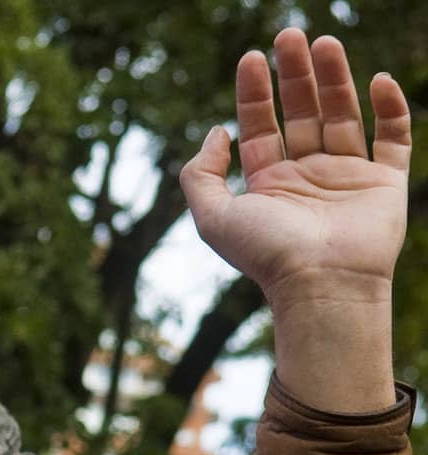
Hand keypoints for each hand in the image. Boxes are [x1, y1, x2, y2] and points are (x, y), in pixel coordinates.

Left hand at [180, 29, 408, 409]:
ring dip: (335, 78)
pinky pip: (392, 137)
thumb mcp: (212, 217)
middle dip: (295, 74)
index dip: (254, 92)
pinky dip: (390, 108)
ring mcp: (347, 177)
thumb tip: (214, 132)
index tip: (252, 56)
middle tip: (290, 34)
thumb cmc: (265, 254)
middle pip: (301, 112)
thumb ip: (200, 175)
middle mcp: (306, 176)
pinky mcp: (384, 183)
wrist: (319, 283)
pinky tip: (377, 80)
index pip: (260, 126)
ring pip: (342, 115)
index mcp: (268, 183)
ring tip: (324, 43)